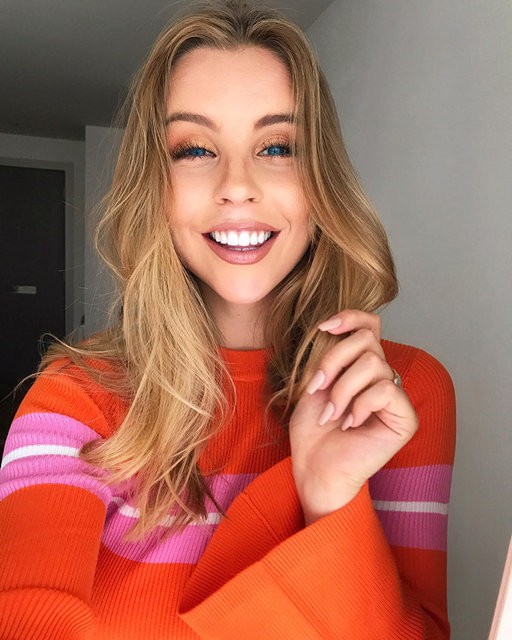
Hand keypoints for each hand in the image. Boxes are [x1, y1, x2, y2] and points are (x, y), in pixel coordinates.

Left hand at [289, 309, 418, 525]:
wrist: (314, 467)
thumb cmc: (312, 430)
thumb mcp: (315, 382)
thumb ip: (331, 355)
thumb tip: (334, 327)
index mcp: (363, 367)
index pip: (371, 326)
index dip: (351, 317)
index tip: (323, 327)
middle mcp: (383, 377)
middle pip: (368, 340)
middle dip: (334, 361)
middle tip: (317, 389)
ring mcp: (396, 398)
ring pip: (373, 364)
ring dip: (343, 388)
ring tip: (332, 413)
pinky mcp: (405, 418)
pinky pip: (384, 390)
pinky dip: (360, 404)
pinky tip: (350, 424)